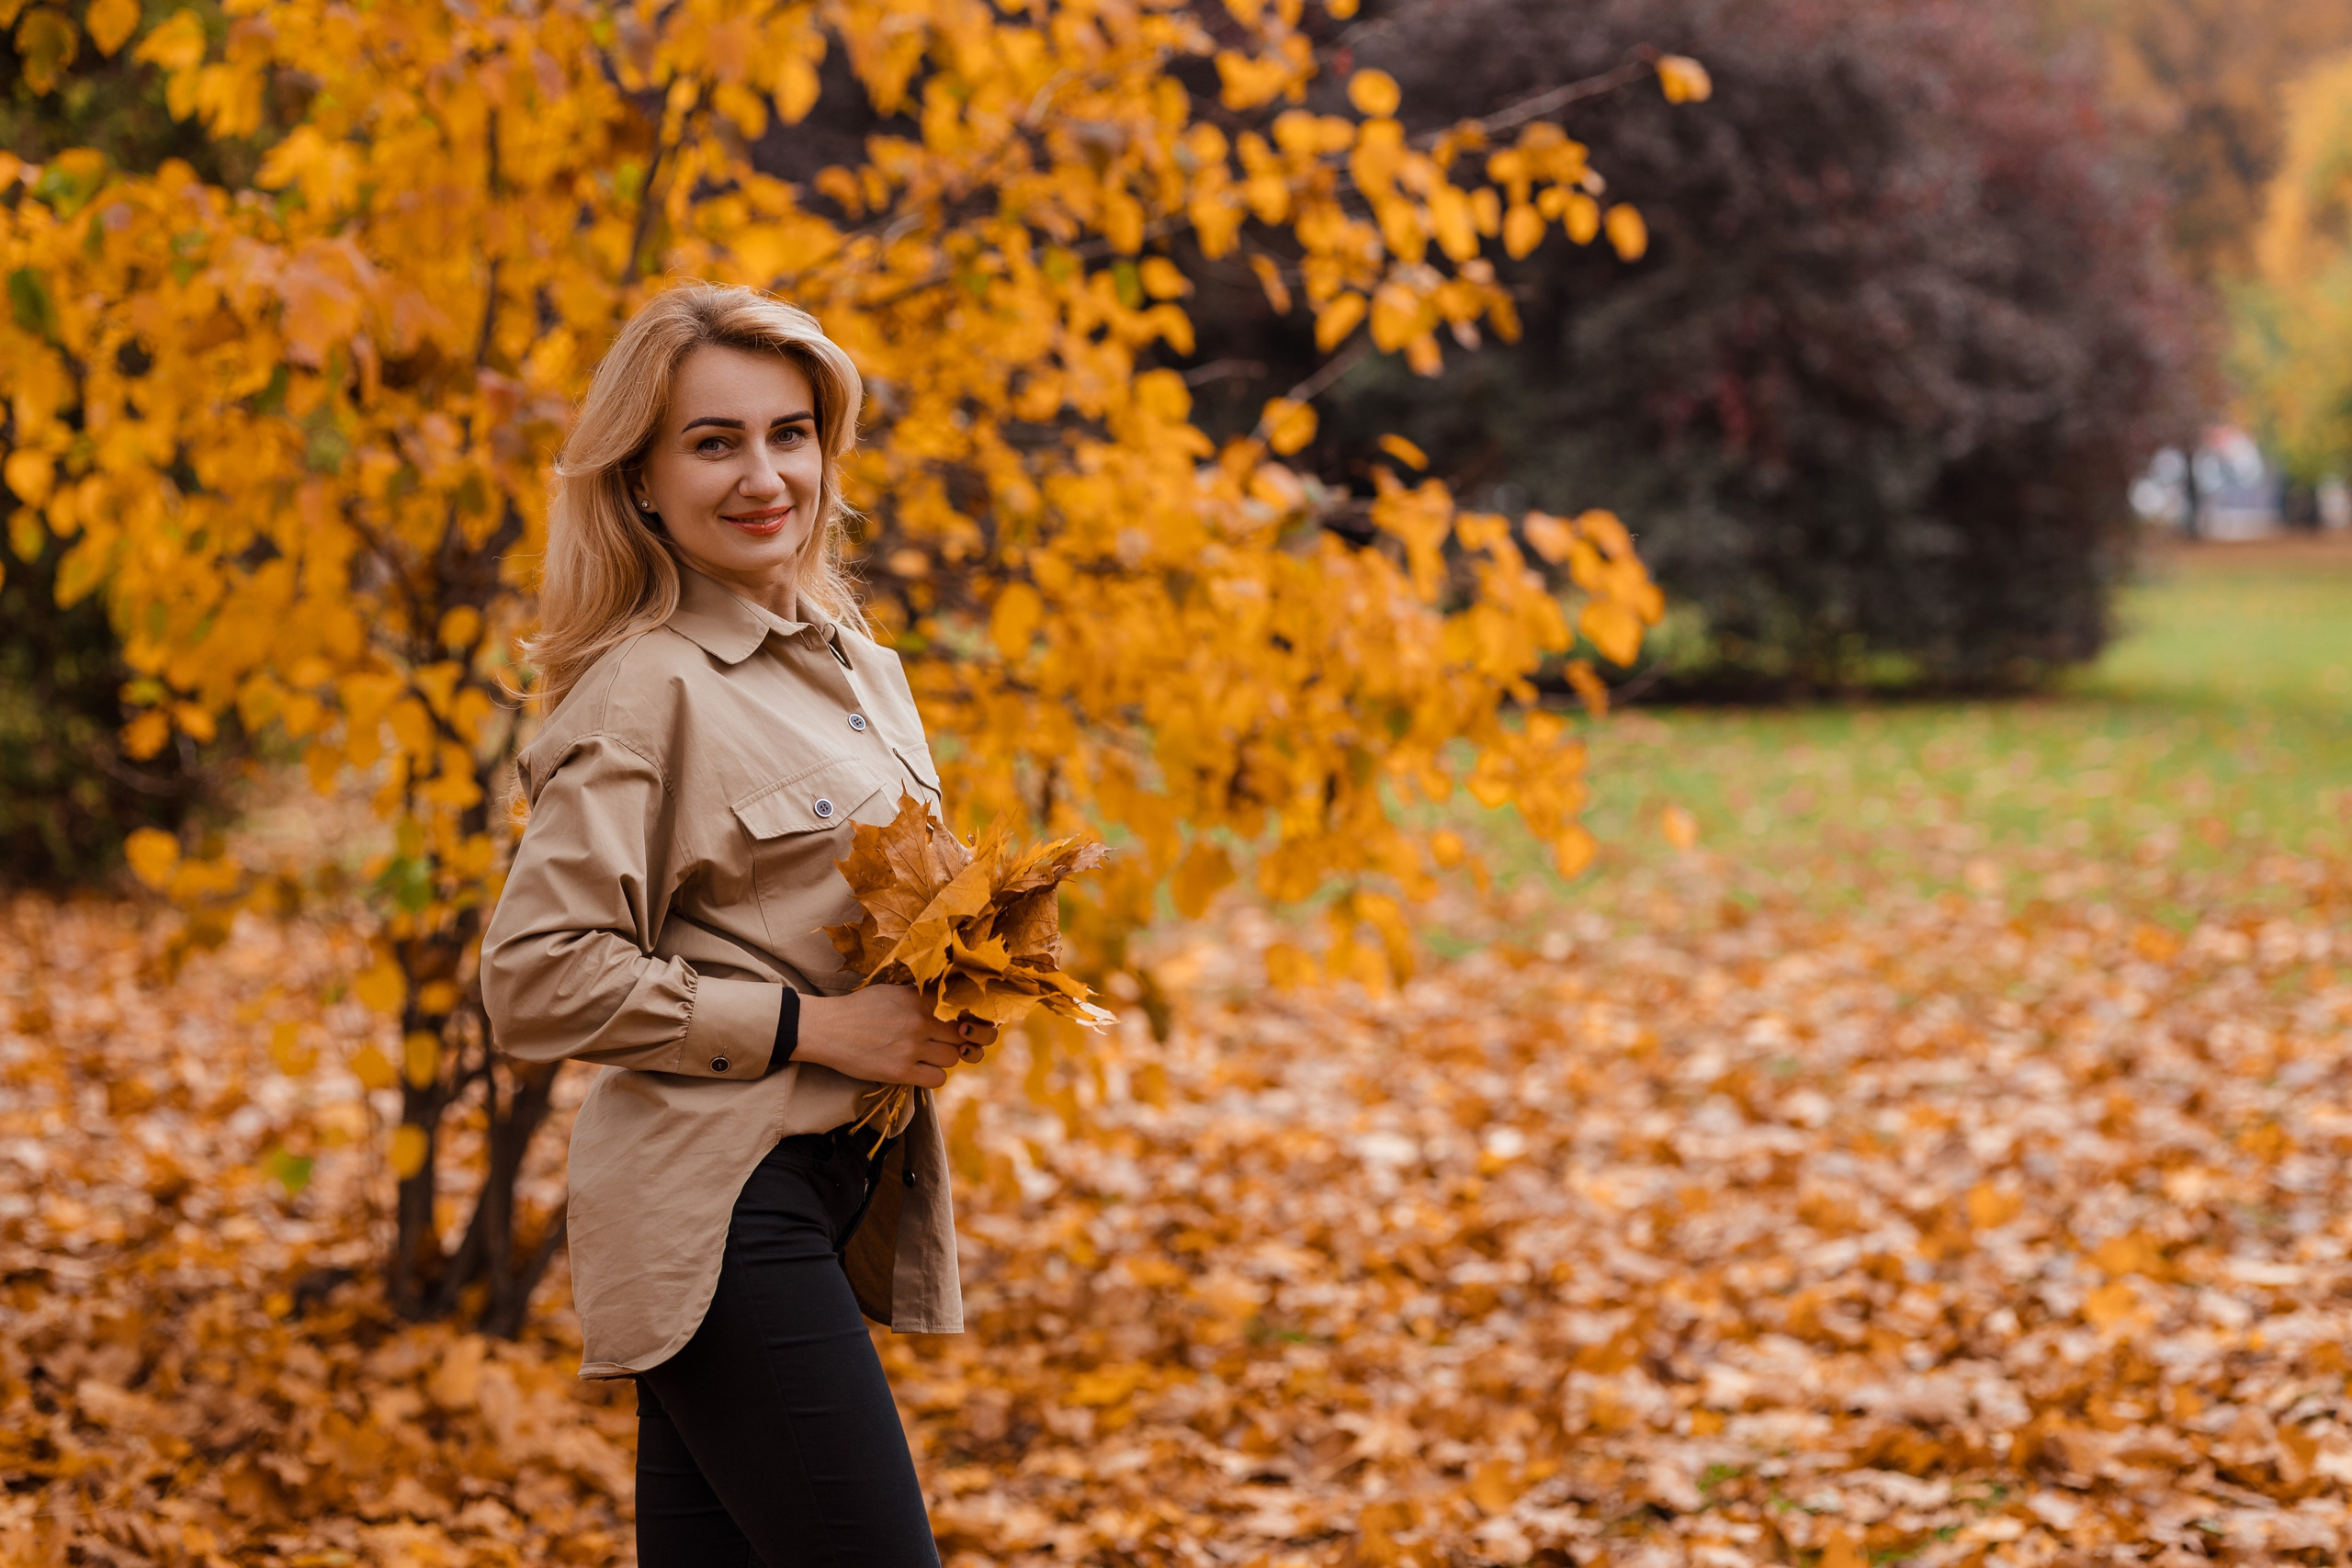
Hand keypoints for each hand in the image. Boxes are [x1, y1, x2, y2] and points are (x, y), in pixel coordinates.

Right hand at [794, 986, 997, 1087]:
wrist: (826, 1028)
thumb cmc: (858, 1009)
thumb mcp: (892, 991)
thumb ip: (921, 996)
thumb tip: (949, 1002)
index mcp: (919, 998)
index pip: (963, 1009)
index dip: (967, 1019)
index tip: (962, 1024)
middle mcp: (920, 1020)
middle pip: (962, 1036)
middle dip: (957, 1041)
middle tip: (942, 1043)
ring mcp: (911, 1046)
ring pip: (953, 1058)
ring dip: (944, 1059)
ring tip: (927, 1056)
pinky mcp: (900, 1071)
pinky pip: (938, 1079)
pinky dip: (933, 1076)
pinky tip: (919, 1070)